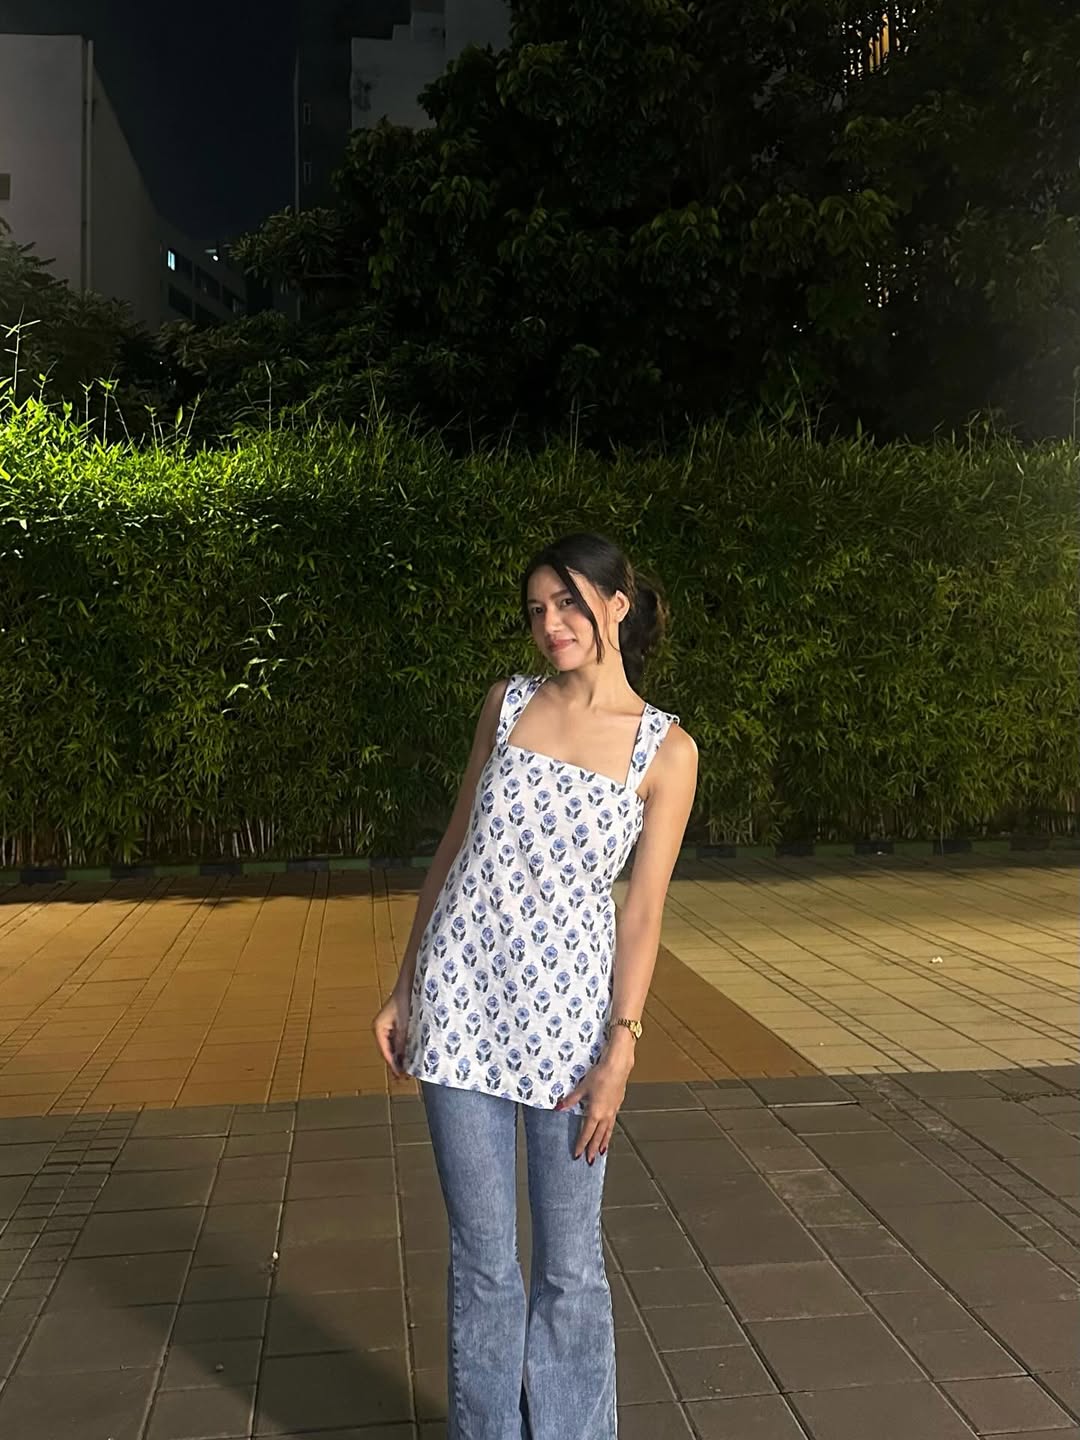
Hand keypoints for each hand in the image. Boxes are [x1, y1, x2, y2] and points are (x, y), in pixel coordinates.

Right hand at [372, 987, 410, 1076]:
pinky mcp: (394, 1026)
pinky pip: (396, 1042)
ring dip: (399, 1058)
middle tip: (404, 1078)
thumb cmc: (405, 1000)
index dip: (393, 1065)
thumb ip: (402, 1042)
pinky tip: (408, 1058)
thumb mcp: (405, 1024)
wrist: (409, 985)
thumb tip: (402, 1058)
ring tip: (406, 1072)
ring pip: (392, 1048)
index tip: (400, 1076)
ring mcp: (386, 1028)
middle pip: (387, 1052)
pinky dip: (401, 1050)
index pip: (385, 1052)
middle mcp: (380, 1029)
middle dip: (395, 1064)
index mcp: (379, 1028)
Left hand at [556, 1041, 634, 1163]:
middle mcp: (605, 1115)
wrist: (617, 1066)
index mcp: (595, 1113)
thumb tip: (559, 1107)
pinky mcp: (618, 1104)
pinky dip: (610, 1130)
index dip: (581, 1144)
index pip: (587, 1133)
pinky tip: (608, 1130)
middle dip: (594, 1149)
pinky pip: (613, 1122)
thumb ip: (571, 1099)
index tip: (578, 1154)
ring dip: (604, 1142)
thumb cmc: (600, 1075)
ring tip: (602, 1152)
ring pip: (608, 1131)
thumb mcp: (582, 1087)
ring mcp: (613, 1110)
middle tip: (590, 1161)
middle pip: (599, 1136)